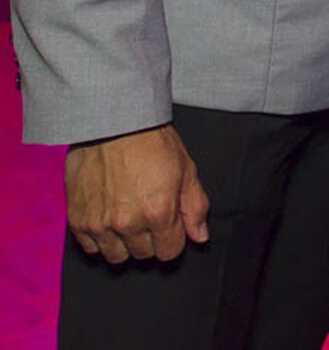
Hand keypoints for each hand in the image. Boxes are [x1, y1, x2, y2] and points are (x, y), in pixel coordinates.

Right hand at [65, 125, 210, 262]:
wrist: (113, 124)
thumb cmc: (152, 142)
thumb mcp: (186, 170)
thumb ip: (195, 208)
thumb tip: (200, 237)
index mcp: (158, 213)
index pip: (170, 251)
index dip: (173, 238)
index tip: (170, 225)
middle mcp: (127, 224)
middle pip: (144, 254)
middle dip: (151, 238)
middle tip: (148, 214)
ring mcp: (99, 224)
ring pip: (116, 256)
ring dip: (125, 242)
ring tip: (128, 217)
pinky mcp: (77, 220)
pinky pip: (91, 247)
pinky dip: (100, 238)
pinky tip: (108, 217)